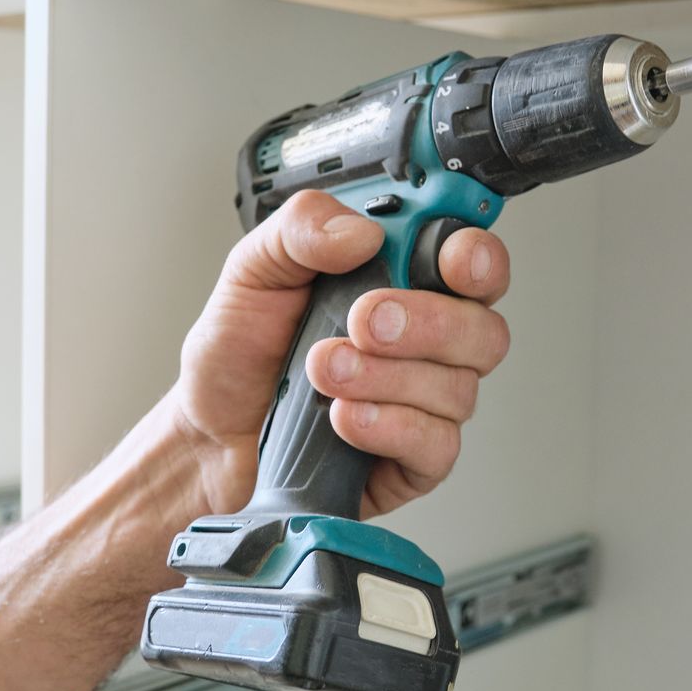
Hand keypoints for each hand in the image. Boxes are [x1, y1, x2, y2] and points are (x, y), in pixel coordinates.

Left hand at [172, 190, 510, 519]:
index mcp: (404, 281)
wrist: (209, 434)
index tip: (453, 259)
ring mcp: (426, 403)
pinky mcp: (414, 461)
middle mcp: (428, 342)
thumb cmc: (241, 353)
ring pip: (457, 388)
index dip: (477, 258)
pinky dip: (387, 427)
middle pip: (483, 329)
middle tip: (364, 320)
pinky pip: (435, 445)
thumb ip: (302, 229)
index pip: (473, 262)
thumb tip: (359, 230)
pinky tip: (343, 418)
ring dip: (385, 378)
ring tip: (323, 371)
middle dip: (428, 322)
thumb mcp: (254, 270)